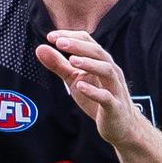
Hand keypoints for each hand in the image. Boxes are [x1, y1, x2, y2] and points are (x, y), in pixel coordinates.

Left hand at [36, 30, 141, 144]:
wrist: (121, 126)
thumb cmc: (97, 98)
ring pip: (107, 70)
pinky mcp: (114, 107)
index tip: (51, 36)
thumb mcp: (74, 79)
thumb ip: (58, 64)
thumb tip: (40, 48)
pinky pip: (106, 97)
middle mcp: (110, 70)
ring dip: (89, 64)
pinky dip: (93, 91)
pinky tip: (79, 86)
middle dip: (78, 46)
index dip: (70, 36)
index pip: (87, 41)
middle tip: (59, 43)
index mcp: (100, 61)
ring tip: (72, 61)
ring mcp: (115, 88)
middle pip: (97, 52)